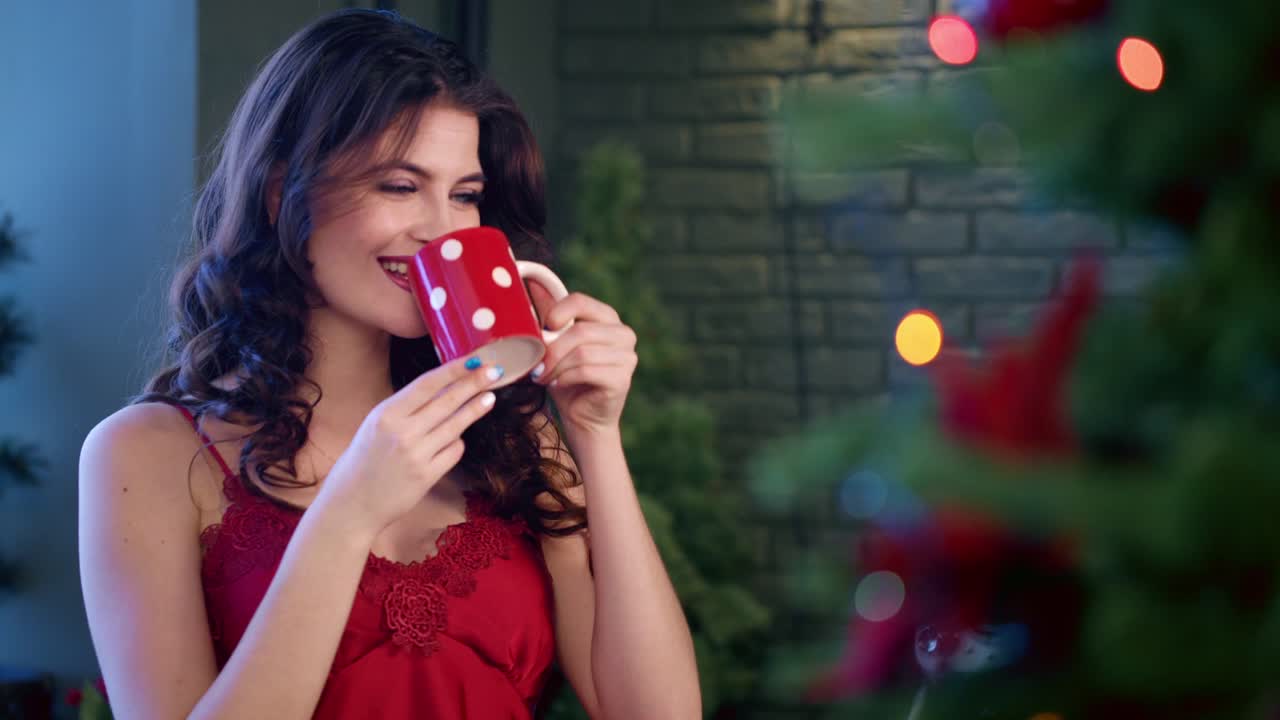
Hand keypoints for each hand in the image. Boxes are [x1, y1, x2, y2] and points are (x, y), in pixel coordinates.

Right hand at [313, 354, 506, 538]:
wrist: (352, 502)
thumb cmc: (364, 459)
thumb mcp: (377, 424)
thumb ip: (407, 408)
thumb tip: (445, 388)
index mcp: (386, 414)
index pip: (427, 384)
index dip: (454, 370)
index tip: (474, 359)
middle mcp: (402, 432)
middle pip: (448, 402)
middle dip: (474, 384)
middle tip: (494, 371)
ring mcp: (417, 455)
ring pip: (456, 426)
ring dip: (475, 409)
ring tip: (489, 397)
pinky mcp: (427, 476)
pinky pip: (454, 452)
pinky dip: (457, 443)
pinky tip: (457, 438)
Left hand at [527, 285, 637, 436]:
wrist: (583, 418)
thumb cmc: (567, 378)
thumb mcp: (556, 344)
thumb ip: (550, 316)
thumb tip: (530, 281)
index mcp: (607, 318)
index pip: (580, 300)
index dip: (556, 313)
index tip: (542, 331)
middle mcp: (623, 333)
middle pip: (580, 330)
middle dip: (551, 350)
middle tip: (535, 366)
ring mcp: (628, 356)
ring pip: (582, 352)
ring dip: (555, 367)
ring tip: (543, 377)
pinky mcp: (623, 378)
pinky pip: (586, 371)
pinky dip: (565, 378)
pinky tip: (558, 385)